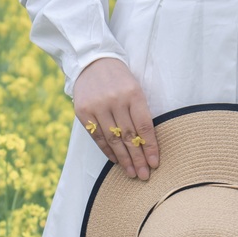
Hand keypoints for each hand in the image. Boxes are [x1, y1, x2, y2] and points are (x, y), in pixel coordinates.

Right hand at [73, 57, 158, 179]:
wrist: (92, 62)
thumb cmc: (119, 78)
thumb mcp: (134, 88)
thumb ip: (139, 113)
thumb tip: (146, 144)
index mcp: (133, 93)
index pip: (144, 126)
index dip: (150, 147)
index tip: (154, 163)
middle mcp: (115, 100)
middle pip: (128, 136)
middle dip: (138, 158)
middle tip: (144, 175)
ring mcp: (97, 106)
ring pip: (113, 139)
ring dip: (124, 159)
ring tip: (132, 173)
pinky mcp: (83, 112)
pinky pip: (97, 136)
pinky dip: (107, 150)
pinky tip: (115, 161)